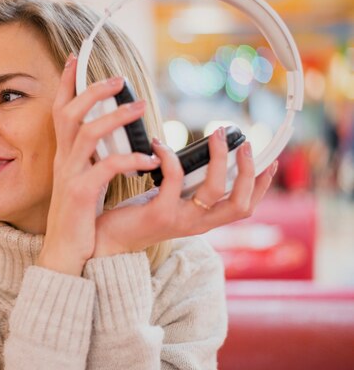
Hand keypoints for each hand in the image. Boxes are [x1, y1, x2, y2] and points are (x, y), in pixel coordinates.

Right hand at [36, 54, 160, 275]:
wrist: (66, 251)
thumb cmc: (81, 215)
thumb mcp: (85, 178)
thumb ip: (95, 155)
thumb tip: (114, 134)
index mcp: (66, 154)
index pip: (61, 110)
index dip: (65, 83)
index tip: (74, 57)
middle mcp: (64, 160)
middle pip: (70, 114)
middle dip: (92, 91)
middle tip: (119, 79)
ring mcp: (70, 176)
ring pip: (86, 134)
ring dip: (114, 117)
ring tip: (141, 108)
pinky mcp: (81, 194)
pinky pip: (104, 168)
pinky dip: (129, 160)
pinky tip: (151, 161)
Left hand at [92, 129, 277, 257]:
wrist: (107, 241)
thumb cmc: (136, 216)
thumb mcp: (170, 202)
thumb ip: (187, 189)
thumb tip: (199, 158)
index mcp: (203, 221)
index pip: (244, 208)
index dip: (260, 187)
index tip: (269, 162)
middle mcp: (197, 225)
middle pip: (240, 203)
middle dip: (249, 171)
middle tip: (245, 144)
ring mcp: (180, 220)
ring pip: (214, 189)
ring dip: (219, 157)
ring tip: (216, 134)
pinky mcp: (159, 213)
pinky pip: (175, 178)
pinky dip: (171, 156)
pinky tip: (159, 143)